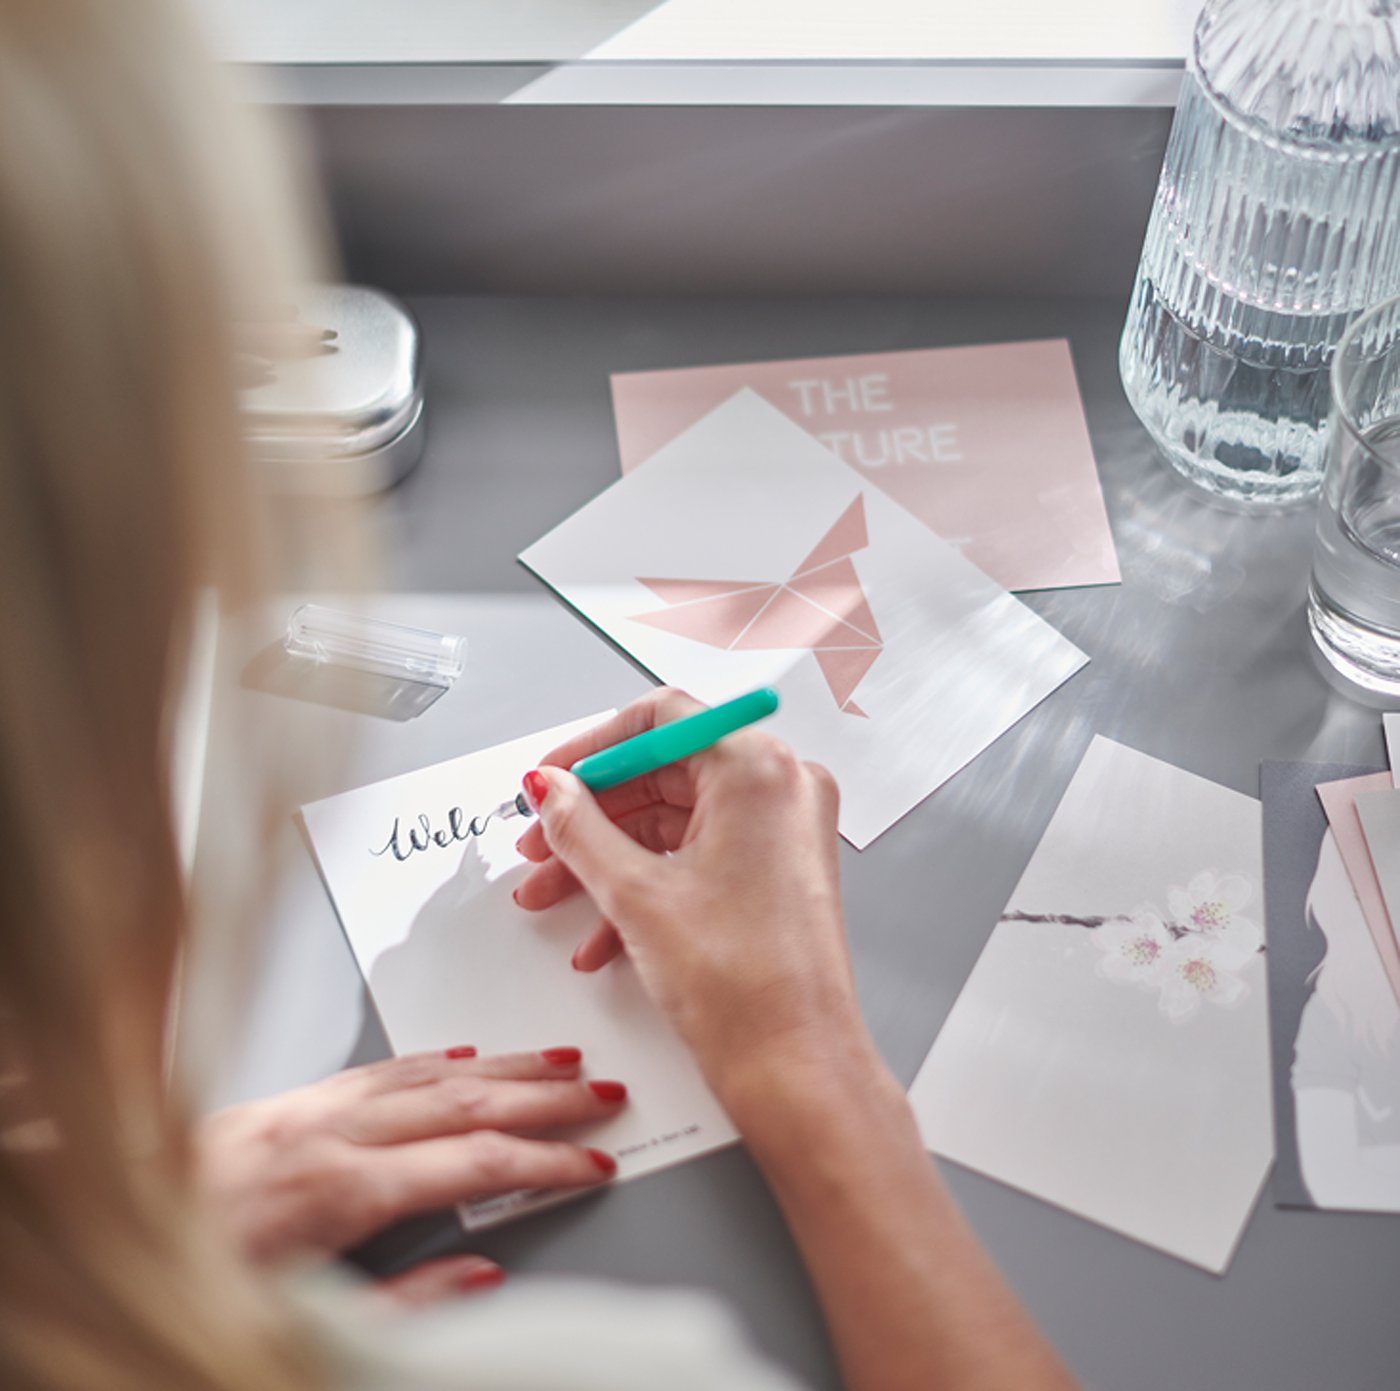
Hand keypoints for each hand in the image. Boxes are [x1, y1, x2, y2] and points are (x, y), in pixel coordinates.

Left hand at [197, 1046, 624, 1288]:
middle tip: (604, 1092)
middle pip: (467, 1101)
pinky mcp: (287, 1100)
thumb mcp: (304, 1322)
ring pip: (432, 1071)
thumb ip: (407, 1306)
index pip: (476, 1162)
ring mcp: (310, 1108)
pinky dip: (435, 1058)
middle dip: (545, 1095)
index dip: (547, 1159)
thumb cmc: (194, 1282)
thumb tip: (483, 1275)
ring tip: (557, 1060)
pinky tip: (462, 1055)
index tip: (594, 1161)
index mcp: (342, 1191)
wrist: (98, 1219)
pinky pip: (382, 1065)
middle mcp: (332, 1134)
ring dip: (503, 1064)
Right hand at [513, 689, 877, 1106]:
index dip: (592, 749)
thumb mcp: (635, 894)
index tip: (549, 779)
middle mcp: (782, 787)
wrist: (796, 1070)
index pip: (660, 720)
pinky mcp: (777, 870)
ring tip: (551, 895)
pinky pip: (698, 855)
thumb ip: (580, 828)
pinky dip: (645, 884)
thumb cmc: (744, 986)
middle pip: (664, 771)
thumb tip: (551, 790)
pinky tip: (597, 933)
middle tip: (539, 844)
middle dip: (591, 815)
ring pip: (675, 820)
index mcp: (759, 768)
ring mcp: (784, 831)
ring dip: (607, 858)